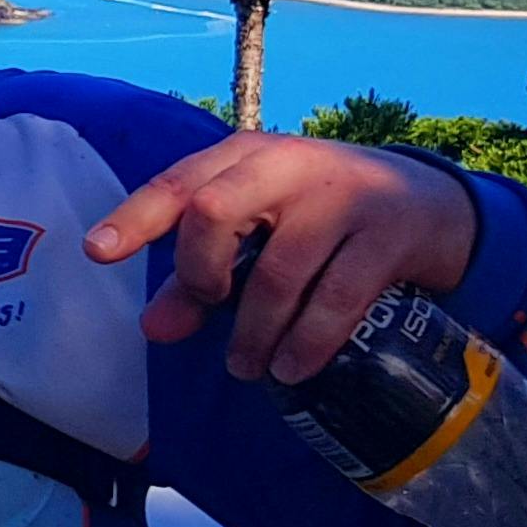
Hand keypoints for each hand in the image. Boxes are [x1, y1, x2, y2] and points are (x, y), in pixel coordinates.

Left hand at [85, 135, 478, 384]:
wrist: (429, 203)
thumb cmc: (321, 216)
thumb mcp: (259, 232)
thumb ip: (202, 277)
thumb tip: (154, 329)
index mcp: (244, 157)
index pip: (177, 183)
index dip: (135, 218)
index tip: (97, 252)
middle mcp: (287, 167)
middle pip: (213, 211)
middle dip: (200, 271)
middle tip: (210, 305)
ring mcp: (342, 199)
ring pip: (278, 271)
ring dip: (255, 331)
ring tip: (247, 367)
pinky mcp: (387, 237)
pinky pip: (338, 298)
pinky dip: (308, 341)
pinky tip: (291, 369)